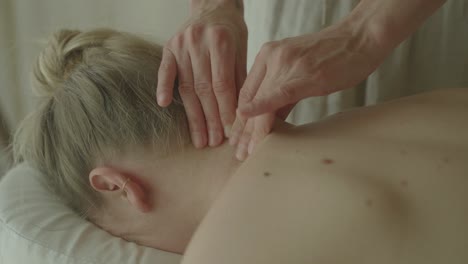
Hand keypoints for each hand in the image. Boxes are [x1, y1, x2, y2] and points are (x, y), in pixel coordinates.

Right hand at [156, 2, 246, 147]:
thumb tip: (241, 114)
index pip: (222, 85)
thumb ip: (239, 78)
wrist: (213, 4)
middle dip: (210, 120)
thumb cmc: (231, 30)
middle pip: (203, 89)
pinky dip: (162, 87)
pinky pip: (164, 70)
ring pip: (186, 86)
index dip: (225, 111)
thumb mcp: (242, 50)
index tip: (229, 131)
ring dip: (193, 116)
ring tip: (200, 139)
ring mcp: (180, 44)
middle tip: (215, 142)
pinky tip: (163, 105)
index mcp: (221, 42)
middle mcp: (198, 43)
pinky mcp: (168, 46)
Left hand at [230, 21, 387, 159]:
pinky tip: (252, 124)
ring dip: (252, 131)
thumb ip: (282, 94)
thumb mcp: (299, 72)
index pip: (247, 92)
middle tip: (238, 153)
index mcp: (268, 55)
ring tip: (246, 152)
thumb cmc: (334, 56)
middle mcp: (272, 57)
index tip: (237, 140)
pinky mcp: (304, 74)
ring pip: (261, 102)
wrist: (360, 38)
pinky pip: (278, 95)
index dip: (240, 119)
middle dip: (242, 130)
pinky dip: (262, 109)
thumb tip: (270, 119)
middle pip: (250, 99)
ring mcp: (287, 64)